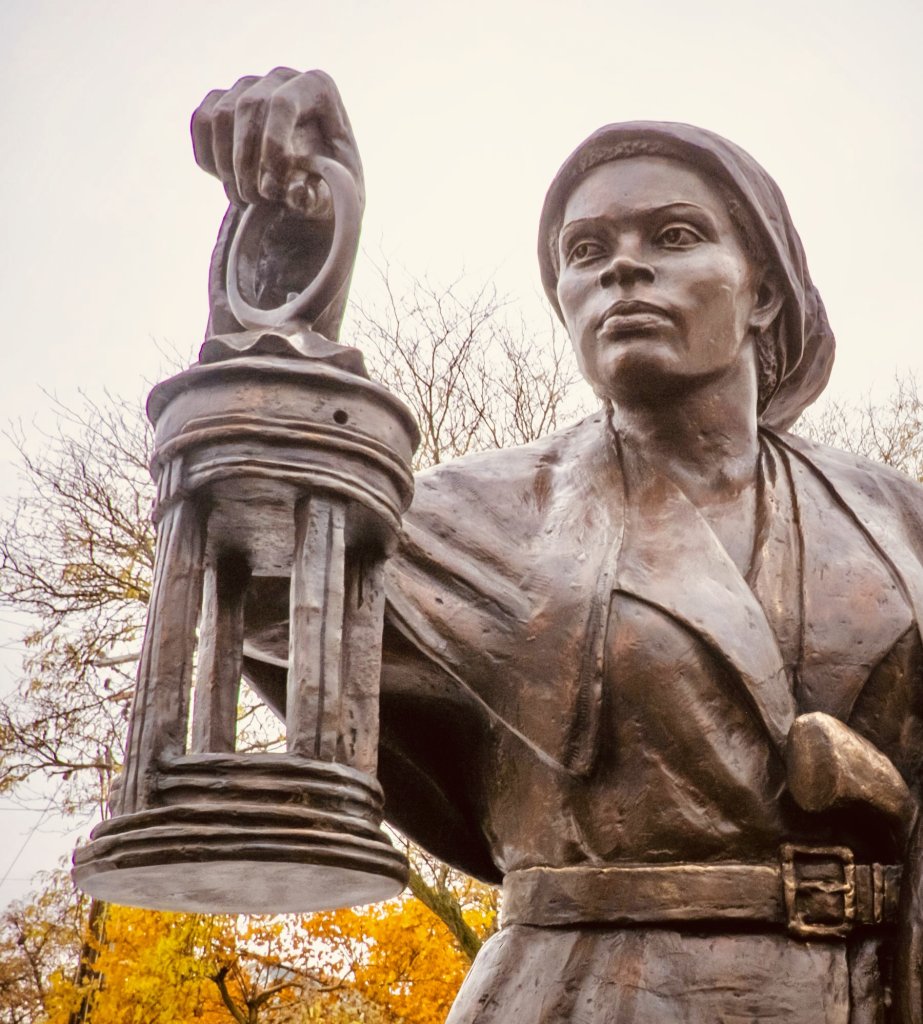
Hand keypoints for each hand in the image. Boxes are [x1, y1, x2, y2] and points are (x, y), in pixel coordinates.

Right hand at [191, 68, 363, 217]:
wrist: (310, 183)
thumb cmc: (331, 185)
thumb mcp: (336, 196)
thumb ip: (320, 195)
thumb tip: (296, 193)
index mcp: (317, 88)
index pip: (283, 104)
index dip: (273, 146)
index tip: (274, 190)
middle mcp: (281, 78)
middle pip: (247, 107)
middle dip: (246, 162)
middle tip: (254, 201)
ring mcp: (248, 85)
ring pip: (219, 117)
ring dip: (226, 166)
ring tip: (245, 200)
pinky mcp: (221, 100)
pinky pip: (200, 122)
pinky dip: (209, 158)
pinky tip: (230, 184)